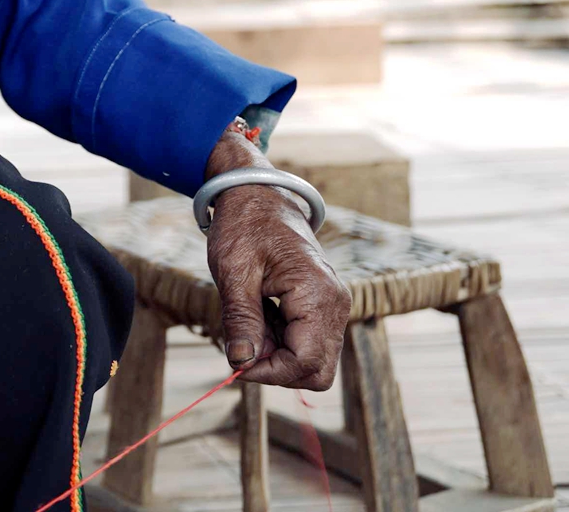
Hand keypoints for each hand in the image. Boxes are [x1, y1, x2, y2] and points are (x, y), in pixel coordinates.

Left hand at [202, 126, 348, 388]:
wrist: (257, 195)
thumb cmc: (244, 225)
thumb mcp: (234, 272)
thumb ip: (241, 321)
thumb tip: (241, 364)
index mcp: (318, 296)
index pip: (306, 364)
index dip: (269, 372)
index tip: (235, 362)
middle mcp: (335, 306)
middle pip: (316, 371)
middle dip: (276, 368)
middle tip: (241, 341)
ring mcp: (332, 306)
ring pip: (311, 360)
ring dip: (276, 353)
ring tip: (247, 318)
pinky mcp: (323, 306)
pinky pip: (307, 342)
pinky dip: (279, 340)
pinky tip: (258, 313)